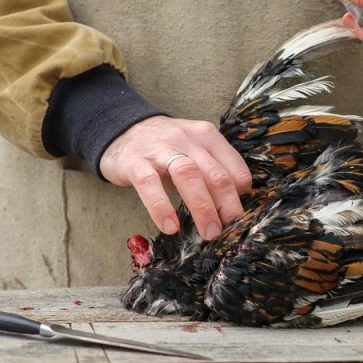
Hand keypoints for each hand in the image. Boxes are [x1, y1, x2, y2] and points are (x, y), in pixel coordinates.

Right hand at [100, 116, 251, 239]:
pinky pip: (150, 184)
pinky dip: (162, 207)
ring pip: (188, 175)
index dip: (239, 197)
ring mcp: (160, 149)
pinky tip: (170, 227)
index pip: (235, 168)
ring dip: (202, 207)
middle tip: (229, 231)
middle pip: (216, 174)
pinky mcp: (134, 161)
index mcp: (207, 137)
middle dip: (227, 206)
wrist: (122, 130)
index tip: (236, 218)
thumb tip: (232, 208)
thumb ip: (213, 172)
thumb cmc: (166, 150)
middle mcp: (187, 139)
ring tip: (208, 232)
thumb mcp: (194, 152)